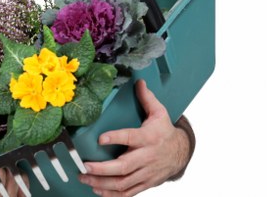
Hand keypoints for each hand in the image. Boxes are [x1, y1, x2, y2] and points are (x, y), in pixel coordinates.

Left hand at [78, 79, 190, 196]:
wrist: (181, 153)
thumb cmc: (165, 131)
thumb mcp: (160, 113)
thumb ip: (147, 98)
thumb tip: (139, 81)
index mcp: (148, 137)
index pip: (131, 137)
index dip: (116, 138)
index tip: (100, 139)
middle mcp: (147, 157)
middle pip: (124, 166)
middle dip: (102, 169)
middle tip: (85, 165)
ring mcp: (146, 172)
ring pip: (123, 183)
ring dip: (102, 183)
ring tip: (84, 178)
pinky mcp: (145, 183)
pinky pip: (128, 193)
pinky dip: (112, 195)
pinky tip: (97, 191)